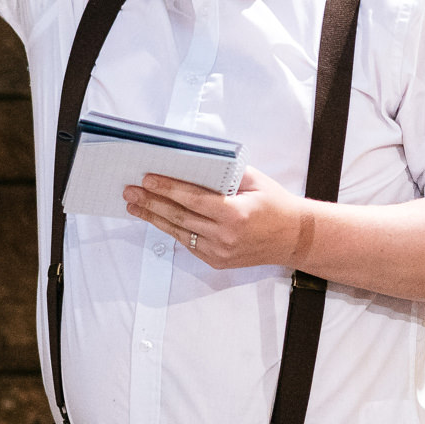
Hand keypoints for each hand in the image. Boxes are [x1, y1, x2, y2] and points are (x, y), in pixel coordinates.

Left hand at [125, 167, 308, 270]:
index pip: (192, 199)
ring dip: (154, 217)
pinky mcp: (217, 261)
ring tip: (135, 206)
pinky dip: (171, 230)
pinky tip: (157, 218)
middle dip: (151, 202)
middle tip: (130, 191)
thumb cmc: (276, 204)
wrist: (294, 237)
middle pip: (179, 217)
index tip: (147, 179)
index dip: (167, 189)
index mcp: (235, 213)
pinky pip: (188, 243)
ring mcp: (220, 252)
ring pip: (178, 232)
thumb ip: (225, 173)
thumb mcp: (255, 181)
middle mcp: (225, 236)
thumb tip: (193, 163)